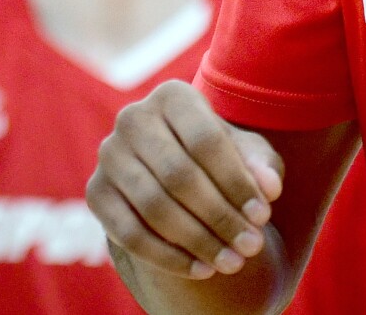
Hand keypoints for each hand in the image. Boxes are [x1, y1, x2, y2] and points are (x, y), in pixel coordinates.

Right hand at [87, 80, 283, 280]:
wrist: (175, 168)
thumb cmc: (219, 156)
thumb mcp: (246, 153)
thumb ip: (261, 165)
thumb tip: (269, 189)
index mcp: (173, 96)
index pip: (206, 141)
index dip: (236, 181)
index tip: (263, 216)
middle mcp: (133, 118)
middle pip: (179, 175)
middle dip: (220, 216)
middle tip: (250, 247)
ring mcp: (108, 155)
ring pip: (154, 206)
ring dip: (196, 240)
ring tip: (231, 262)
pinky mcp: (96, 192)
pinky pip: (128, 233)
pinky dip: (167, 257)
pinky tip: (200, 269)